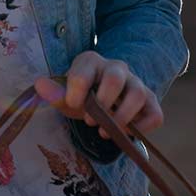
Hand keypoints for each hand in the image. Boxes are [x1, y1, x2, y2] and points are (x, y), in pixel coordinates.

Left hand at [34, 52, 164, 139]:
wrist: (104, 101)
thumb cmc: (83, 97)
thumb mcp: (66, 96)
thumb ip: (54, 93)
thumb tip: (40, 85)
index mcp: (92, 61)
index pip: (85, 71)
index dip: (76, 92)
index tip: (72, 105)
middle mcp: (117, 68)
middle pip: (115, 77)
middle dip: (102, 102)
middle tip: (91, 120)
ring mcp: (137, 84)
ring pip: (137, 94)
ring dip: (120, 117)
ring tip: (105, 132)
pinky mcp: (151, 103)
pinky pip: (155, 115)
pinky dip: (142, 128)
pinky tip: (125, 134)